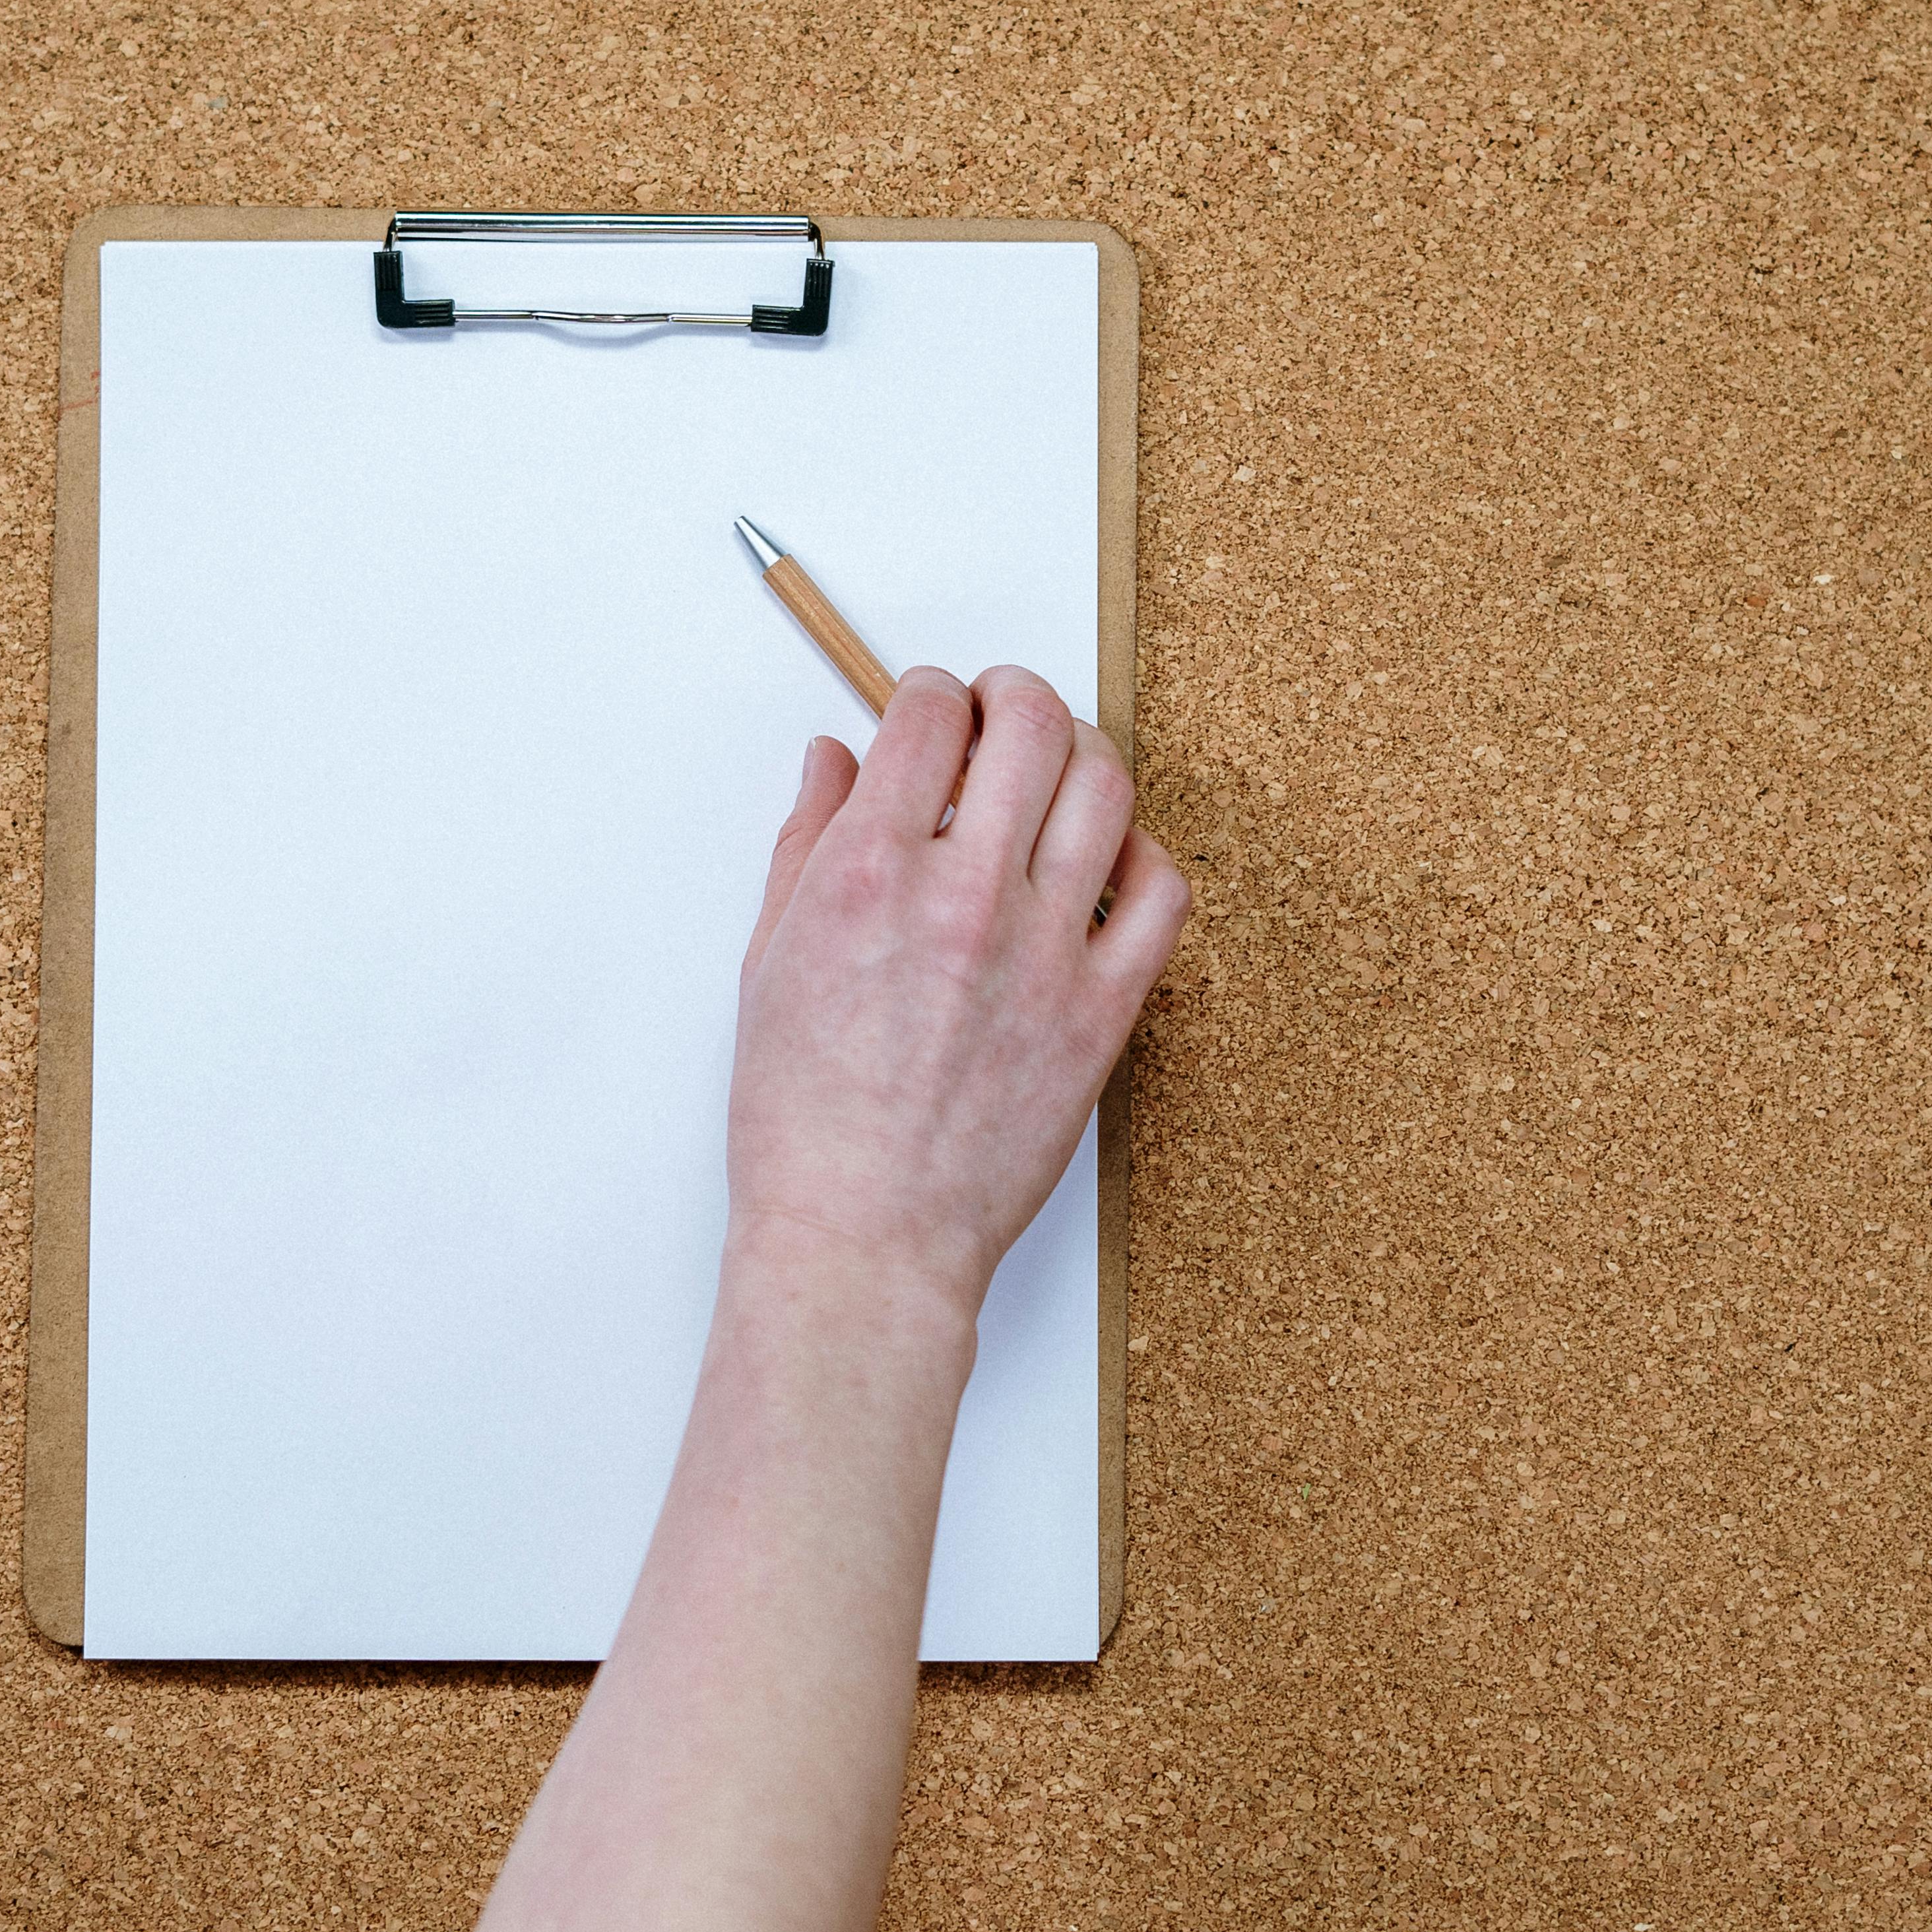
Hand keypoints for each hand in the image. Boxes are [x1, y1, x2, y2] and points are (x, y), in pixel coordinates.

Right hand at [727, 666, 1191, 1319]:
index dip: (929, 693)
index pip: (926, 716)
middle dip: (1012, 695)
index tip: (929, 710)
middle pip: (1029, 725)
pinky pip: (1163, 892)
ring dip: (1082, 753)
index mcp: (869, 875)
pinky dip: (1145, 853)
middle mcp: (965, 896)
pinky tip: (1110, 860)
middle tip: (999, 713)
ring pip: (1106, 787)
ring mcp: (1046, 951)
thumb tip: (837, 761)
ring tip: (1057, 771)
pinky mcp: (1104, 1010)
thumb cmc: (804, 1121)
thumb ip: (808, 843)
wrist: (864, 1238)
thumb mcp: (768, 962)